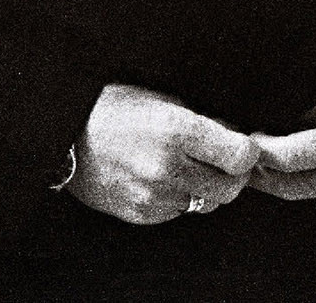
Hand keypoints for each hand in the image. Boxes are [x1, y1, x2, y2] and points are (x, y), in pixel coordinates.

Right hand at [67, 83, 259, 224]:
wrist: (68, 137)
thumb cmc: (117, 109)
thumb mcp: (163, 101)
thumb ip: (203, 123)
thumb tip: (235, 139)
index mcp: (177, 130)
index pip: (239, 156)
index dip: (247, 152)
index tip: (243, 146)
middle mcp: (168, 168)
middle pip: (229, 188)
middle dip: (233, 176)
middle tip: (225, 160)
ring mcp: (154, 196)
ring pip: (205, 203)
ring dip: (206, 188)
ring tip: (188, 165)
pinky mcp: (142, 214)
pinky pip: (178, 211)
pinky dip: (180, 197)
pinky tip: (163, 177)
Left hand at [249, 73, 315, 209]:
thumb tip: (289, 129)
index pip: (295, 157)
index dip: (263, 153)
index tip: (246, 141)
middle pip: (293, 187)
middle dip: (262, 176)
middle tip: (242, 157)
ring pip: (310, 193)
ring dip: (285, 179)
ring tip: (267, 155)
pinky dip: (311, 180)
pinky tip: (304, 161)